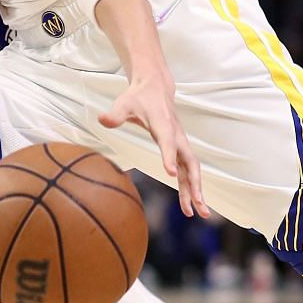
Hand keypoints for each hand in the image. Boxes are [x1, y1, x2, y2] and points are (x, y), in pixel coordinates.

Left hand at [99, 75, 207, 217]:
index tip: (171, 174)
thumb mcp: (124, 103)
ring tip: (201, 214)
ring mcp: (180, 144)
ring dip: (196, 192)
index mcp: (164, 124)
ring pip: (192, 171)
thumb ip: (115, 114)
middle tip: (199, 205)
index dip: (169, 157)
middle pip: (190, 163)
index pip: (168, 143)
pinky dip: (189, 189)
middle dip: (195, 184)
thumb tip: (102, 119)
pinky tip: (189, 206)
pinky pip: (187, 172)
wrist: (156, 88)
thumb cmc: (138, 97)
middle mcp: (177, 136)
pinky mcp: (179, 150)